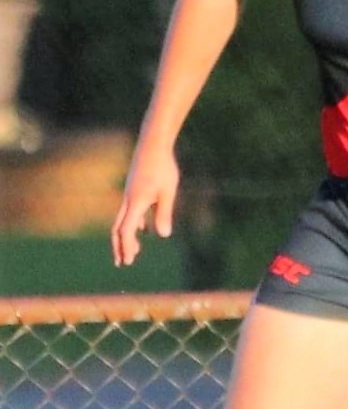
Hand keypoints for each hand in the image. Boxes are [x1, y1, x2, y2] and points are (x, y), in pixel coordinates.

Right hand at [112, 145, 179, 265]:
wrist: (153, 146)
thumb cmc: (163, 168)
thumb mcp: (168, 192)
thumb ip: (164, 213)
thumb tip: (162, 236)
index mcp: (135, 202)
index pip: (125, 229)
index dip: (126, 245)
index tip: (128, 260)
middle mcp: (129, 200)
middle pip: (119, 228)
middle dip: (120, 246)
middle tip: (122, 262)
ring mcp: (130, 195)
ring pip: (124, 220)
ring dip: (127, 236)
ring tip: (132, 251)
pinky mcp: (135, 190)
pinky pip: (132, 212)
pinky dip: (135, 224)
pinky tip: (143, 230)